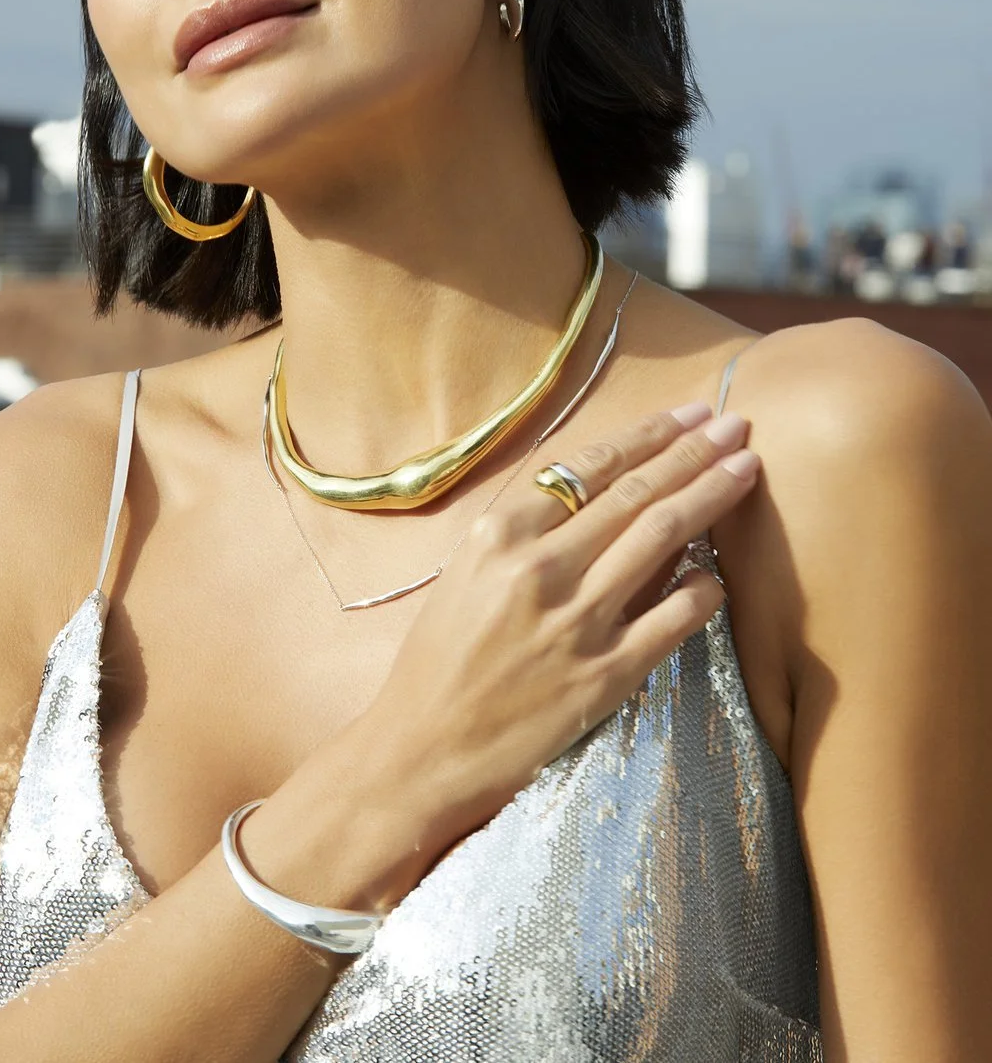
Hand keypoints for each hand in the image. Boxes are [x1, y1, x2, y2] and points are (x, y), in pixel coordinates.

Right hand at [365, 404, 758, 843]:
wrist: (420, 750)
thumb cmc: (439, 659)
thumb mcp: (468, 573)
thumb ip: (529, 533)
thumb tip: (604, 495)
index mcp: (501, 534)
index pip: (592, 468)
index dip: (649, 435)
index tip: (690, 415)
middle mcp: (541, 568)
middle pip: (636, 493)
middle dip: (694, 452)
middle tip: (737, 426)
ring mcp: (577, 620)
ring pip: (661, 539)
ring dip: (710, 496)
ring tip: (745, 468)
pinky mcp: (604, 674)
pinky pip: (673, 619)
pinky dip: (703, 590)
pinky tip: (719, 573)